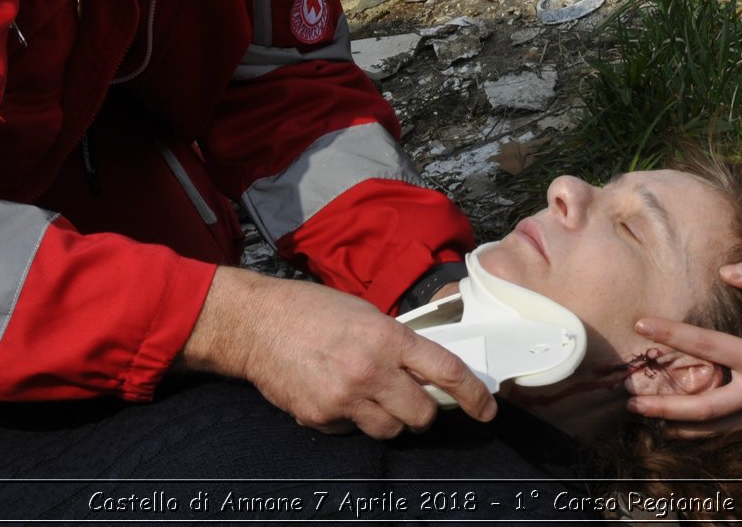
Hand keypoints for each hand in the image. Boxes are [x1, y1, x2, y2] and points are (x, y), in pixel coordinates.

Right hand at [179, 267, 495, 437]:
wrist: (257, 324)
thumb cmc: (313, 311)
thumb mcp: (367, 314)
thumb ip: (398, 341)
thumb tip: (426, 367)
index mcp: (389, 338)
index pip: (446, 371)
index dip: (473, 394)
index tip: (485, 408)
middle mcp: (370, 371)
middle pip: (421, 414)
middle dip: (424, 412)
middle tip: (415, 400)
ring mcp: (344, 398)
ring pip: (391, 429)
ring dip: (392, 419)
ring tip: (375, 398)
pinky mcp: (320, 417)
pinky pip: (353, 431)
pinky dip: (354, 420)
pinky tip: (339, 396)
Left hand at [627, 260, 741, 442]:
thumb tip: (726, 272)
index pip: (708, 347)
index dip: (672, 335)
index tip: (641, 324)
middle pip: (705, 410)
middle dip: (665, 406)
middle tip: (631, 398)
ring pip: (715, 430)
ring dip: (677, 425)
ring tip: (645, 412)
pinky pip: (730, 434)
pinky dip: (701, 434)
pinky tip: (676, 426)